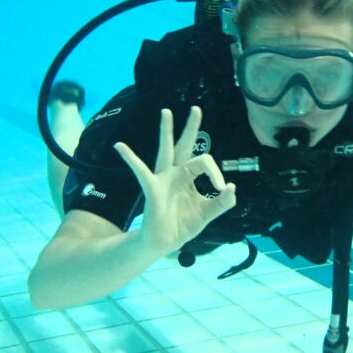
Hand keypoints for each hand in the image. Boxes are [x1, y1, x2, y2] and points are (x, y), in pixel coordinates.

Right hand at [114, 106, 235, 255]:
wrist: (164, 243)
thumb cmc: (183, 225)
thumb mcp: (207, 214)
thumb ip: (222, 202)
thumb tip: (232, 188)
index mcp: (189, 177)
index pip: (205, 163)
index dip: (216, 174)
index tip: (222, 189)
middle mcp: (176, 173)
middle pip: (185, 145)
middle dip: (191, 127)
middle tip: (196, 109)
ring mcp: (163, 179)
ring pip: (166, 150)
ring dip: (166, 131)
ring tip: (167, 112)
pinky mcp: (152, 189)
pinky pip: (141, 171)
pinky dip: (130, 158)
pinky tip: (120, 146)